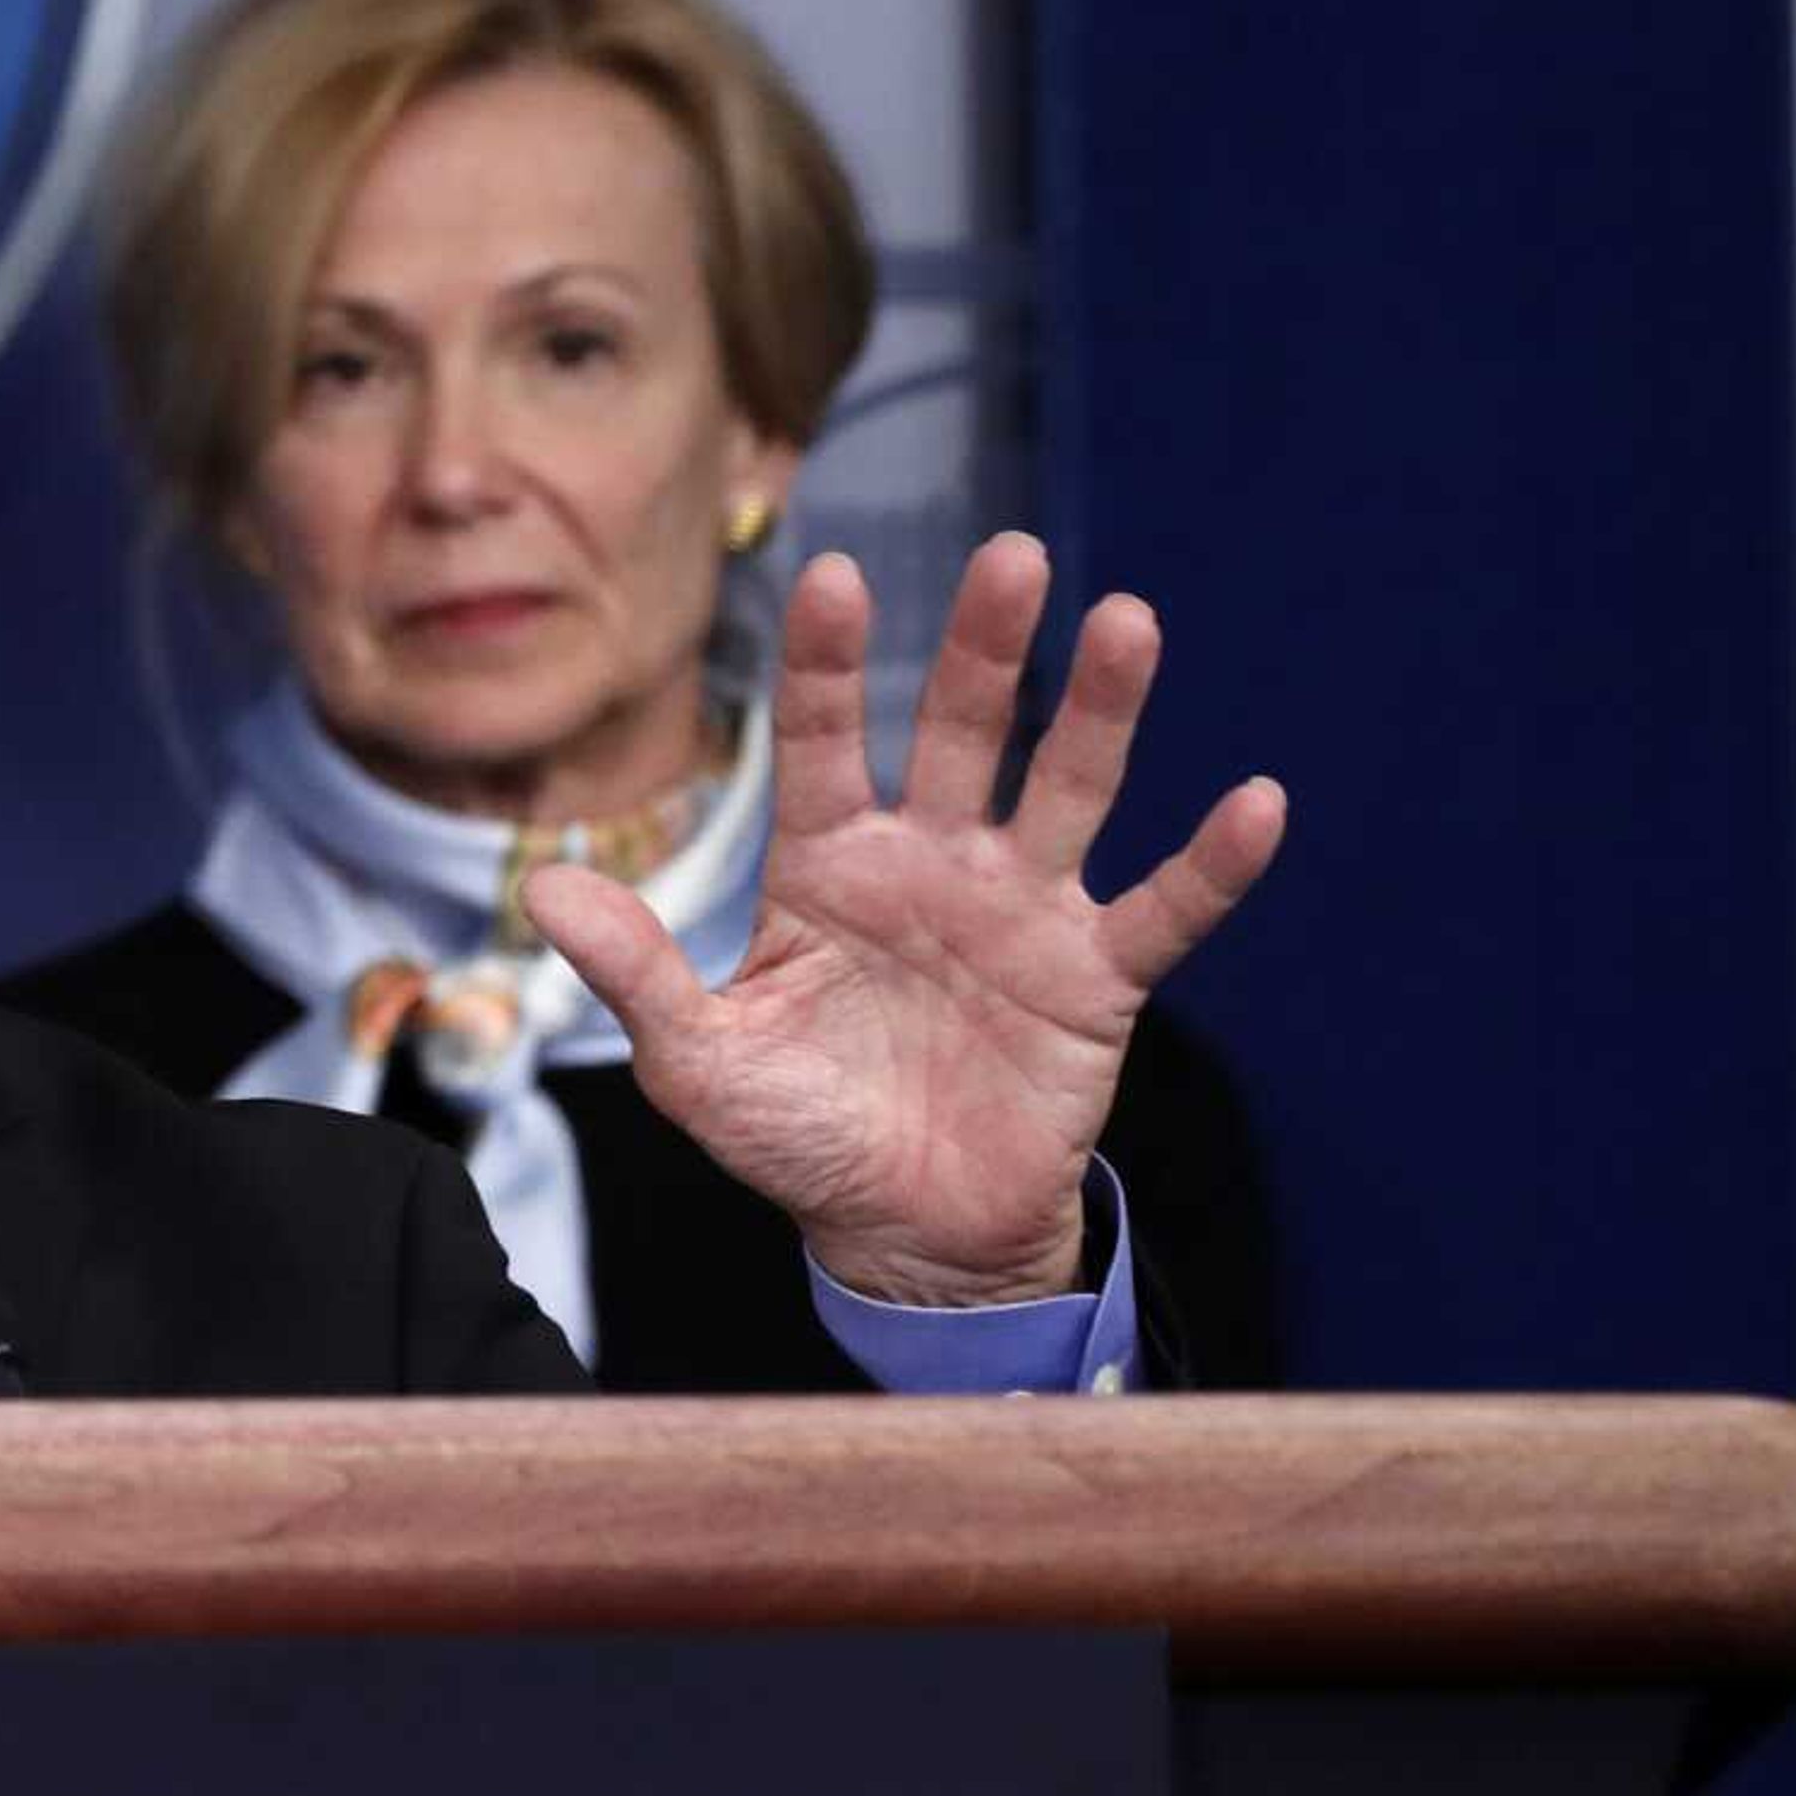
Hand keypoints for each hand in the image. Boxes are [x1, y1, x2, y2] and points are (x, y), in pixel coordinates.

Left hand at [523, 533, 1283, 1307]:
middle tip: (1013, 558)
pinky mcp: (1094, 979)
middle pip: (959, 731)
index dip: (825, 664)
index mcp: (827, 865)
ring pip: (1066, 789)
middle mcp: (930, 861)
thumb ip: (637, 971)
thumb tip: (540, 890)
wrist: (903, 1237)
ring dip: (1099, 712)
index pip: (819, 740)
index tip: (829, 575)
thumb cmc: (799, 1135)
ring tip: (1129, 622)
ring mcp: (1020, 910)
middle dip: (984, 647)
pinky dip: (1211, 864)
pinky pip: (1161, 910)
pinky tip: (1255, 802)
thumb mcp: (699, 1063)